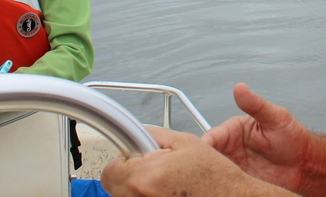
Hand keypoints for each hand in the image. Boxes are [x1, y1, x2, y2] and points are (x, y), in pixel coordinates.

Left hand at [101, 126, 290, 196]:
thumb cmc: (214, 177)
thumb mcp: (185, 142)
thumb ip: (153, 135)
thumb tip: (135, 134)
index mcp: (145, 177)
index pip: (111, 169)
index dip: (124, 160)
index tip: (136, 158)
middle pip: (115, 185)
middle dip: (130, 174)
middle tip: (153, 170)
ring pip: (125, 196)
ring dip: (138, 188)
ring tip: (165, 183)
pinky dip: (148, 196)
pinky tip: (168, 192)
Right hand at [201, 83, 311, 192]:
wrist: (304, 164)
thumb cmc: (291, 137)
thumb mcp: (275, 117)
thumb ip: (256, 104)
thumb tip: (240, 88)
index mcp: (233, 131)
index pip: (210, 139)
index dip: (202, 148)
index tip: (201, 156)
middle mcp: (230, 150)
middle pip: (207, 158)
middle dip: (203, 165)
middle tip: (206, 174)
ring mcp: (234, 168)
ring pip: (214, 174)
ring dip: (212, 179)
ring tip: (217, 184)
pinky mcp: (240, 183)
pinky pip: (225, 187)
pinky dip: (221, 189)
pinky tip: (225, 190)